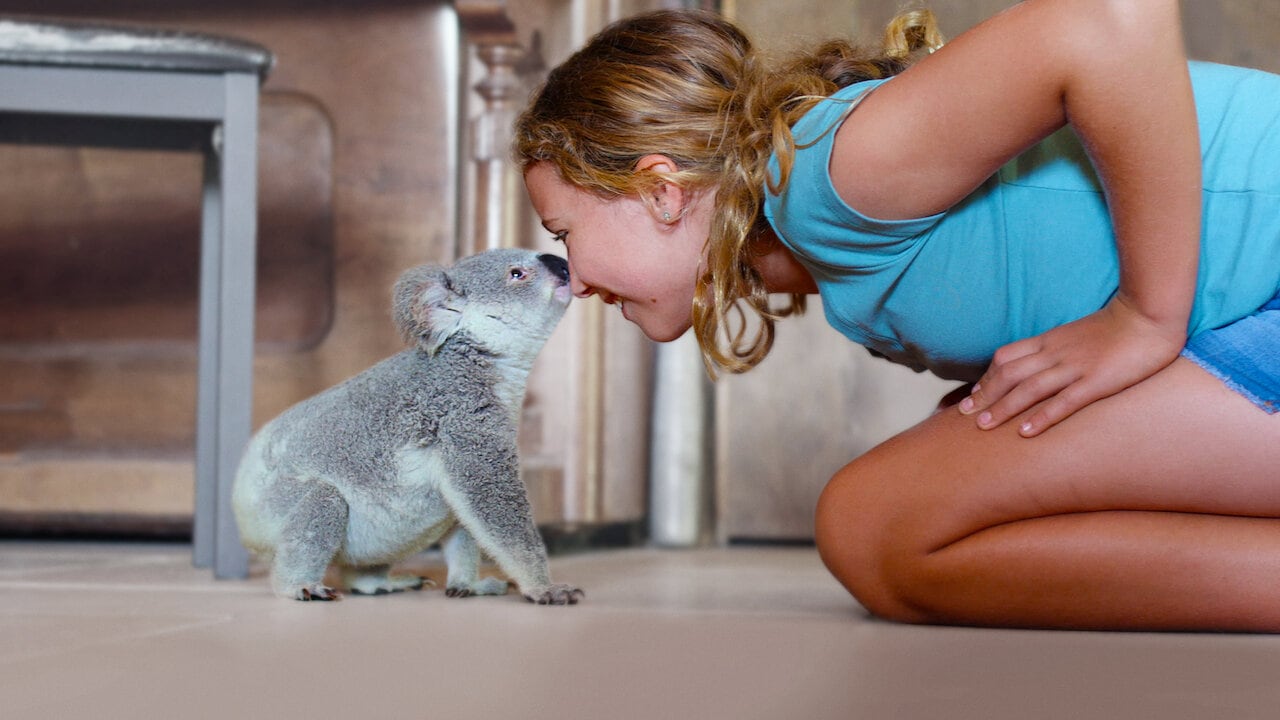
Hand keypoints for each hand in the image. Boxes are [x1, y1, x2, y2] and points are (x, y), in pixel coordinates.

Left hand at [958, 296, 1185, 436]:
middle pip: (1009, 374)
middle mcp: (1055, 353)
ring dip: (1003, 408)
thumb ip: (1055, 348)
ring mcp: (1075, 367)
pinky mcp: (1097, 381)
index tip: (972, 396)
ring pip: (1029, 389)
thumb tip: (1037, 365)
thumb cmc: (1116, 327)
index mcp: (1049, 340)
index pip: (1006, 357)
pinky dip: (1042, 417)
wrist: (1149, 315)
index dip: (986, 378)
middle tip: (963, 415)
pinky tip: (1025, 433)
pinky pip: (1063, 401)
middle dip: (984, 395)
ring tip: (983, 427)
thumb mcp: (1075, 334)